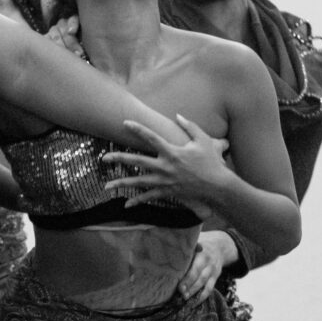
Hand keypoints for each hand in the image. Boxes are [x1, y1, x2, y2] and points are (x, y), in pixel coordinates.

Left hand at [106, 115, 231, 208]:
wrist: (217, 186)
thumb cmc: (212, 162)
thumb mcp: (203, 140)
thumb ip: (190, 126)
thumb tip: (178, 116)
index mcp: (172, 152)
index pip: (151, 138)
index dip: (138, 129)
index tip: (125, 123)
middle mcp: (165, 166)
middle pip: (137, 161)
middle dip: (119, 158)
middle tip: (104, 158)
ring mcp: (164, 181)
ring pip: (138, 182)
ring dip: (121, 183)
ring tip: (106, 186)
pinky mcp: (167, 192)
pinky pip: (149, 197)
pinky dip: (137, 201)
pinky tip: (126, 204)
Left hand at [180, 230, 238, 303]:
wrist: (221, 245)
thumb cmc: (201, 244)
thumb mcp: (195, 241)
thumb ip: (184, 246)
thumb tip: (164, 248)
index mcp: (202, 254)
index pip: (195, 268)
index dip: (187, 278)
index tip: (179, 286)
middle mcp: (208, 263)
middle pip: (200, 277)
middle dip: (190, 286)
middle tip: (181, 294)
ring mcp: (213, 271)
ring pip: (205, 284)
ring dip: (195, 292)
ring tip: (185, 299)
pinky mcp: (215, 277)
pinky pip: (210, 288)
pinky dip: (203, 296)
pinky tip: (195, 302)